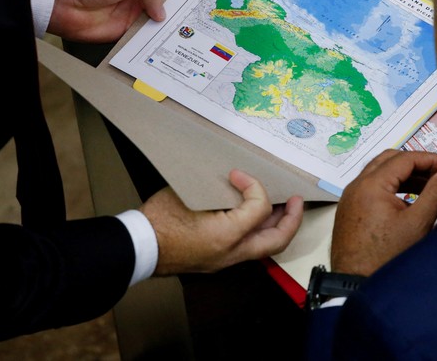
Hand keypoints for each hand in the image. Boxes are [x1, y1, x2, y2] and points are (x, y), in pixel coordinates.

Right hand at [141, 169, 302, 274]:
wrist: (138, 248)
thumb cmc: (158, 220)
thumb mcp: (191, 195)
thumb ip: (221, 192)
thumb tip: (236, 183)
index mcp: (225, 235)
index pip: (259, 209)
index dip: (254, 186)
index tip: (239, 175)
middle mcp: (231, 252)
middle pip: (277, 240)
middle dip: (292, 219)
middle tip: (297, 200)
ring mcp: (225, 260)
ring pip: (265, 248)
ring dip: (277, 227)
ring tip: (281, 207)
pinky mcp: (218, 261)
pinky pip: (248, 249)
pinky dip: (258, 233)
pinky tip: (255, 217)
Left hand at [330, 150, 436, 276]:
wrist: (354, 283)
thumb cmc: (386, 256)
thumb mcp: (417, 225)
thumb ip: (434, 195)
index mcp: (371, 185)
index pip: (404, 159)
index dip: (429, 159)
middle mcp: (356, 186)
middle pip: (388, 160)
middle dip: (415, 162)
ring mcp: (350, 198)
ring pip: (378, 173)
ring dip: (403, 175)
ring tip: (427, 186)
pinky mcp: (349, 210)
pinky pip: (371, 188)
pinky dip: (391, 186)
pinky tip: (407, 201)